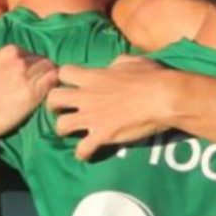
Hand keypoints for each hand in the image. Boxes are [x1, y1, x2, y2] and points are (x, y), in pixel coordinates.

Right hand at [0, 45, 57, 140]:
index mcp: (8, 52)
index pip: (30, 53)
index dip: (32, 64)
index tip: (31, 74)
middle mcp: (20, 62)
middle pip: (42, 60)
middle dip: (42, 69)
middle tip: (40, 81)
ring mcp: (28, 77)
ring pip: (51, 69)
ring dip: (50, 76)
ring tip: (47, 86)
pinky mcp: (34, 95)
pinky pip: (53, 82)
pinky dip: (54, 84)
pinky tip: (51, 91)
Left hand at [48, 55, 174, 159]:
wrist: (163, 97)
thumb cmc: (151, 77)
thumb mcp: (131, 62)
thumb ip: (115, 64)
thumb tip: (111, 67)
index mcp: (93, 76)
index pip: (64, 73)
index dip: (64, 79)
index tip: (70, 84)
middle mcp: (86, 96)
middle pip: (53, 99)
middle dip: (54, 106)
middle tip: (63, 110)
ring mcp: (92, 117)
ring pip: (60, 126)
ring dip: (63, 130)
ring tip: (72, 132)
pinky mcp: (101, 135)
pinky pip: (81, 150)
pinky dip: (82, 153)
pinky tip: (87, 153)